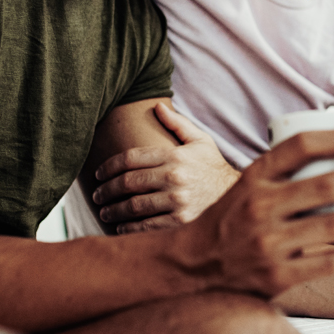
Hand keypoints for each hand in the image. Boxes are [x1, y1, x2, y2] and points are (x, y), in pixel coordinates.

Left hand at [92, 103, 240, 231]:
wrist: (235, 195)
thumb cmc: (212, 167)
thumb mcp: (200, 140)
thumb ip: (177, 124)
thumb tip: (157, 106)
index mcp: (175, 155)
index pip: (130, 158)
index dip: (109, 166)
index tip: (98, 174)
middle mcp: (174, 177)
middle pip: (128, 182)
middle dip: (106, 190)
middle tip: (97, 195)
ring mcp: (177, 201)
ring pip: (133, 206)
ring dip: (113, 210)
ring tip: (104, 212)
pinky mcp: (180, 221)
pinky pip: (146, 226)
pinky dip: (129, 227)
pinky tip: (120, 226)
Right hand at [173, 129, 333, 297]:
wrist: (194, 264)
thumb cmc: (230, 220)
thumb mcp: (248, 185)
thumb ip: (282, 171)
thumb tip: (333, 149)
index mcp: (255, 178)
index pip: (298, 147)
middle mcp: (260, 207)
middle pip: (323, 186)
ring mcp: (267, 242)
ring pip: (331, 227)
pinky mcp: (275, 275)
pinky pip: (323, 264)